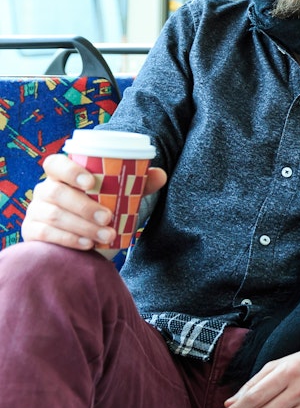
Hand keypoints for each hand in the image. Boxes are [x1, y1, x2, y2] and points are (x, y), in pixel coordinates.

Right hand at [21, 153, 166, 250]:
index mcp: (63, 175)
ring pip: (53, 215)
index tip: (90, 181)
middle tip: (108, 217)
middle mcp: (45, 190)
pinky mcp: (32, 232)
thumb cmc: (103, 209)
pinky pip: (44, 234)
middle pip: (55, 192)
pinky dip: (68, 239)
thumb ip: (139, 184)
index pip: (55, 163)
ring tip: (107, 234)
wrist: (88, 240)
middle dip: (83, 206)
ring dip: (82, 226)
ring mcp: (36, 211)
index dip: (69, 170)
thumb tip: (160, 174)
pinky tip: (87, 244)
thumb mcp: (120, 196)